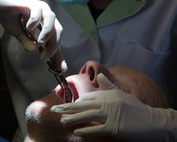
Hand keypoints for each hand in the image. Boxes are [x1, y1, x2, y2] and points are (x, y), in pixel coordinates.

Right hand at [0, 0, 65, 68]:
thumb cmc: (10, 18)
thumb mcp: (20, 34)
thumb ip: (28, 43)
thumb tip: (34, 52)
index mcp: (45, 26)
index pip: (55, 41)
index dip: (59, 55)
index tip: (61, 68)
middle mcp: (46, 17)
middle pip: (58, 31)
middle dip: (53, 47)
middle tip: (44, 58)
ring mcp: (41, 9)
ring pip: (52, 20)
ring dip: (48, 33)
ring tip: (40, 43)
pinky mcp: (32, 2)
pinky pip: (38, 12)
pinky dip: (34, 21)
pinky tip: (27, 28)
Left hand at [51, 73, 176, 140]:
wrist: (153, 121)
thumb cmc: (135, 108)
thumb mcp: (121, 93)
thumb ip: (108, 85)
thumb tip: (99, 75)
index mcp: (107, 94)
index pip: (86, 97)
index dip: (75, 102)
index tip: (66, 105)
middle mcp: (106, 102)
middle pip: (82, 105)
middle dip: (67, 107)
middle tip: (54, 109)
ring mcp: (110, 115)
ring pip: (86, 116)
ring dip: (72, 118)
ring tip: (62, 120)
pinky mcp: (114, 127)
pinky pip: (97, 129)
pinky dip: (86, 130)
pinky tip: (77, 131)